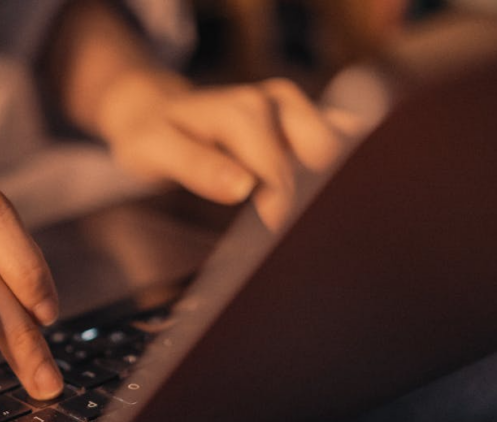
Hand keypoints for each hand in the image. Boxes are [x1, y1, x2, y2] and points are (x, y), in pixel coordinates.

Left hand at [98, 72, 349, 227]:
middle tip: (301, 241)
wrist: (156, 112)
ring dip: (333, 189)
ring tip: (317, 227)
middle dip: (317, 201)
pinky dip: (337, 176)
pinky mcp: (307, 120)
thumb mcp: (156, 150)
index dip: (282, 212)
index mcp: (244, 110)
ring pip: (342, 150)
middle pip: (325, 158)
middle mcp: (278, 102)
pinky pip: (340, 145)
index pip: (280, 171)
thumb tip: (244, 188)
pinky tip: (325, 208)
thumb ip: (197, 166)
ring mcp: (297, 109)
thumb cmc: (154, 135)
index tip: (277, 244)